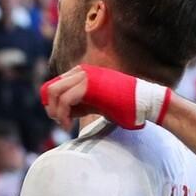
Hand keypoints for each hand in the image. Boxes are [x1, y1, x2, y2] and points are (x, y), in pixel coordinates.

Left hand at [40, 64, 170, 130]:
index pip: (54, 85)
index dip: (52, 103)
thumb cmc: (124, 106)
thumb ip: (79, 104)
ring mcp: (86, 76)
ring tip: (64, 124)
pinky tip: (69, 124)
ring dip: (56, 112)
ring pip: (55, 92)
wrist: (145, 103)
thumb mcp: (96, 103)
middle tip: (60, 122)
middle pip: (50, 87)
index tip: (60, 118)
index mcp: (83, 73)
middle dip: (51, 108)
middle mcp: (82, 71)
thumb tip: (61, 112)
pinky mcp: (90, 86)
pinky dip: (63, 114)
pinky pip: (65, 99)